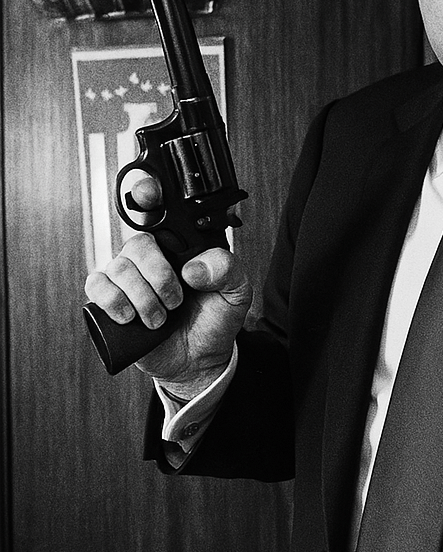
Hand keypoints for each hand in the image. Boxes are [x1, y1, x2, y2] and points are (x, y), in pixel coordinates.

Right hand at [83, 176, 251, 396]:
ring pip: (117, 268)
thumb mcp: (237, 292)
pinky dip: (113, 301)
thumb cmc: (216, 318)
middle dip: (158, 275)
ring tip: (161, 319)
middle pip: (137, 244)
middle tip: (176, 301)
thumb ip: (227, 270)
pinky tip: (131, 317)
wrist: (200, 359)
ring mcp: (128, 277)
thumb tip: (192, 268)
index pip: (160, 212)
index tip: (148, 191)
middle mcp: (151, 257)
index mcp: (181, 246)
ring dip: (142, 297)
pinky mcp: (110, 300)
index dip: (147, 194)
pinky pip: (96, 285)